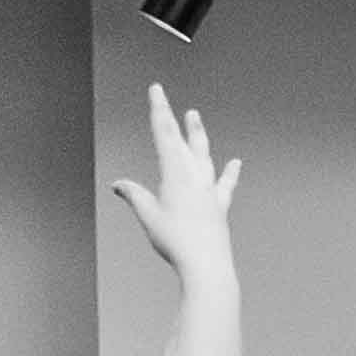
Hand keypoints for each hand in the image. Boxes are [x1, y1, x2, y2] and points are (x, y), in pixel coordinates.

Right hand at [102, 85, 241, 276]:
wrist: (206, 265)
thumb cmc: (176, 241)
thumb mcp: (148, 215)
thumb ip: (134, 195)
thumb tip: (119, 184)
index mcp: (176, 173)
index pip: (164, 133)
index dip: (159, 109)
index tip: (157, 90)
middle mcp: (196, 176)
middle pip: (184, 140)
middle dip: (176, 118)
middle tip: (170, 99)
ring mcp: (210, 190)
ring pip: (204, 155)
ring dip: (198, 136)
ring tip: (195, 117)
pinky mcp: (219, 206)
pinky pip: (225, 184)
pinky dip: (229, 173)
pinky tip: (236, 163)